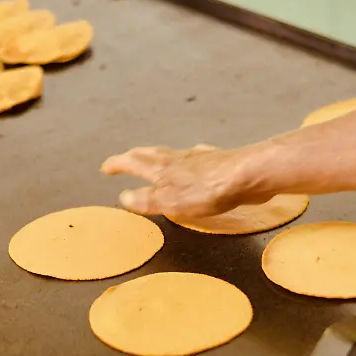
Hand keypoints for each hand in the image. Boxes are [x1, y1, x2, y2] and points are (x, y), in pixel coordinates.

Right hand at [101, 144, 274, 217]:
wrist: (248, 174)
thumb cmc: (209, 190)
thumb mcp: (172, 202)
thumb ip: (147, 199)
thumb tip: (124, 197)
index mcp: (162, 169)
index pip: (133, 163)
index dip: (118, 165)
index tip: (107, 168)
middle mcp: (177, 158)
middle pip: (150, 153)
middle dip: (134, 156)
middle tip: (125, 159)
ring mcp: (198, 158)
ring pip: (171, 153)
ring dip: (158, 156)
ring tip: (154, 160)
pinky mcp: (217, 162)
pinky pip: (194, 158)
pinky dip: (186, 159)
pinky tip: (193, 161)